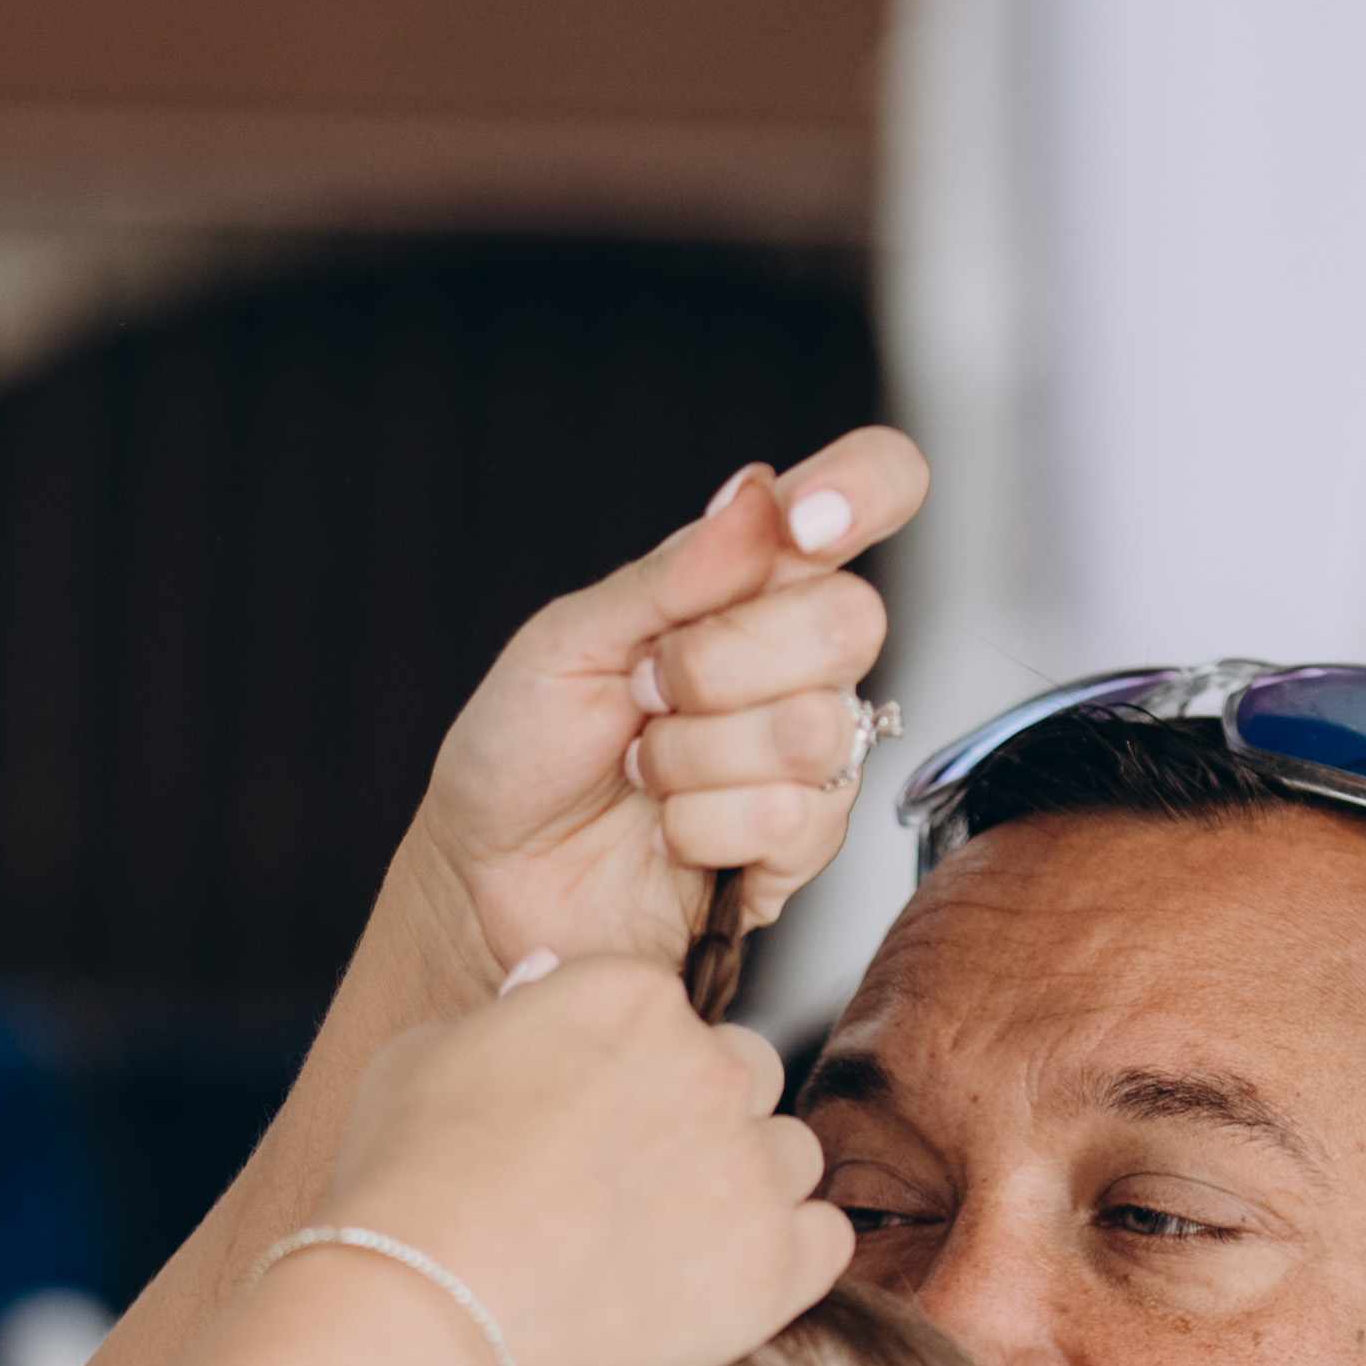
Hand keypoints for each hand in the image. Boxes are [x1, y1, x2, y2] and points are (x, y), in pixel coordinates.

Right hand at [311, 952, 846, 1365]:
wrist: (428, 1315)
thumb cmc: (408, 1191)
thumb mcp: (424, 1054)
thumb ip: (508, 1014)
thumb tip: (542, 988)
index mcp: (630, 998)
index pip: (673, 1014)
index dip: (635, 1069)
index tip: (606, 1111)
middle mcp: (707, 1067)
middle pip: (745, 1075)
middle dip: (701, 1117)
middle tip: (637, 1178)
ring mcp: (749, 1168)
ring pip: (793, 1156)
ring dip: (749, 1185)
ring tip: (673, 1237)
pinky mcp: (774, 1265)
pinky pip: (828, 1240)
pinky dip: (789, 1257)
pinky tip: (727, 1275)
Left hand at [407, 428, 927, 980]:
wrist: (493, 878)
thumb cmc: (521, 749)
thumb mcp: (569, 638)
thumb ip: (670, 574)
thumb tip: (757, 500)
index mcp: (749, 573)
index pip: (872, 488)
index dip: (864, 487)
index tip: (804, 525)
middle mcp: (795, 653)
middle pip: (851, 619)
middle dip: (721, 663)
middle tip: (649, 692)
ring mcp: (810, 749)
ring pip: (815, 729)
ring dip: (695, 758)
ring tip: (644, 769)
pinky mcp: (802, 842)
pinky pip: (795, 820)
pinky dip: (702, 828)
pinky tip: (670, 829)